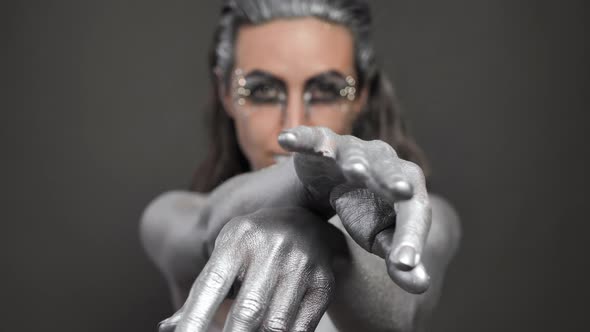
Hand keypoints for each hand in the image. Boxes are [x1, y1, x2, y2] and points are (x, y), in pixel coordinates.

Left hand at [159, 207, 344, 331]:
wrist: (306, 223)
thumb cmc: (253, 247)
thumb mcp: (226, 256)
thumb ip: (203, 292)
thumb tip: (168, 327)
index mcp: (238, 239)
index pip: (211, 285)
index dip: (194, 318)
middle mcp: (272, 248)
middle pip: (247, 311)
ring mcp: (301, 265)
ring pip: (275, 326)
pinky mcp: (322, 283)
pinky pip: (299, 329)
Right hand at [279, 126, 431, 293]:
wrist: (327, 187)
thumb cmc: (362, 214)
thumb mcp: (379, 241)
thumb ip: (399, 261)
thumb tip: (420, 287)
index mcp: (403, 188)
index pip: (415, 210)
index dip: (411, 236)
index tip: (402, 264)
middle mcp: (382, 162)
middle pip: (391, 171)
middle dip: (395, 181)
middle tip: (404, 192)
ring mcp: (351, 149)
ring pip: (354, 152)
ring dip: (355, 160)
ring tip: (354, 170)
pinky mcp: (320, 145)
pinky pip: (312, 139)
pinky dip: (303, 139)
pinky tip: (286, 141)